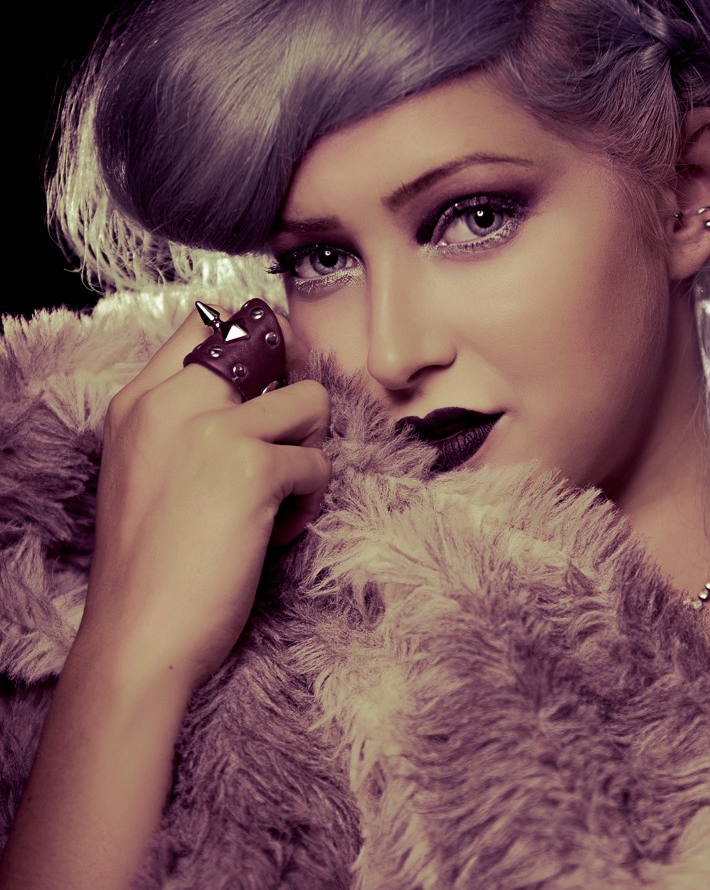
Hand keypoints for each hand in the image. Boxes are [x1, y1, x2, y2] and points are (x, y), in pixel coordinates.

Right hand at [79, 303, 331, 693]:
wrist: (139, 634)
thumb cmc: (151, 562)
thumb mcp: (146, 470)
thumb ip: (186, 424)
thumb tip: (263, 394)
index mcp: (140, 402)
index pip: (207, 325)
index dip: (258, 341)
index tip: (274, 376)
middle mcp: (173, 403)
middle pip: (271, 349)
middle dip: (294, 399)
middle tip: (290, 443)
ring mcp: (213, 430)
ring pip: (312, 402)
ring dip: (310, 451)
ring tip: (280, 498)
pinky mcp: (253, 467)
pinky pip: (319, 463)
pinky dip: (309, 503)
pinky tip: (273, 534)